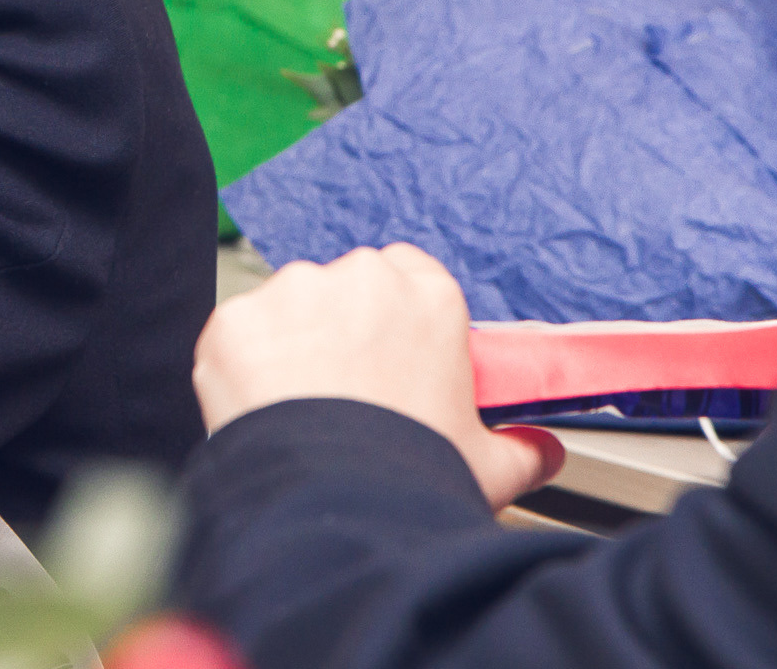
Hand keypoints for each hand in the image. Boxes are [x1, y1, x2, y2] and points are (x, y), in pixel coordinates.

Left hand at [194, 243, 563, 509]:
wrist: (335, 502)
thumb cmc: (412, 473)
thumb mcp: (491, 464)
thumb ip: (523, 447)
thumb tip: (540, 451)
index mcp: (427, 296)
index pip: (407, 273)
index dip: (395, 314)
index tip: (391, 350)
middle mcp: (358, 279)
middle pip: (343, 289)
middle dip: (340, 329)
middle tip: (344, 391)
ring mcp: (291, 293)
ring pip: (286, 308)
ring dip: (288, 344)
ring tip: (302, 408)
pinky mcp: (236, 319)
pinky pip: (237, 334)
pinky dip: (242, 365)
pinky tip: (261, 407)